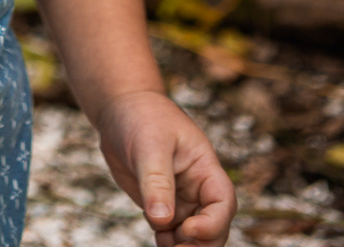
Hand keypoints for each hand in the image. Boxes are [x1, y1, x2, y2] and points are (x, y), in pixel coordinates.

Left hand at [95, 88, 236, 245]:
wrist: (120, 109)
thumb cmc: (141, 117)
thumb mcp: (150, 145)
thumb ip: (156, 181)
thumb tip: (162, 220)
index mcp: (204, 168)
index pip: (223, 203)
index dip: (212, 224)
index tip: (187, 229)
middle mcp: (196, 188)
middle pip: (213, 227)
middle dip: (200, 244)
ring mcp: (179, 199)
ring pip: (191, 236)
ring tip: (164, 245)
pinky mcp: (160, 206)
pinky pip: (170, 234)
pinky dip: (167, 244)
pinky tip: (158, 240)